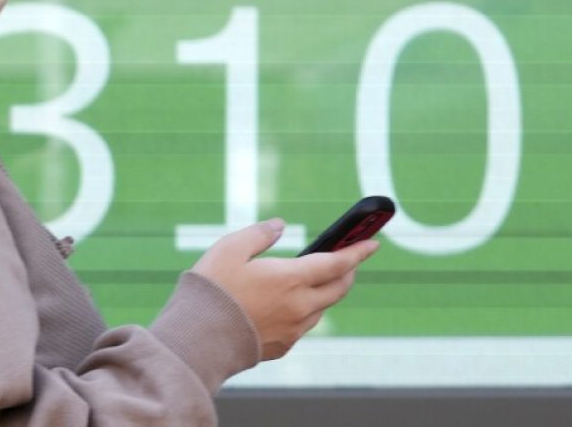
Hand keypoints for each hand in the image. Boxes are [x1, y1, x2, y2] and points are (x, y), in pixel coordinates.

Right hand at [192, 219, 378, 360]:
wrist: (198, 338)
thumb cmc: (213, 288)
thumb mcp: (231, 248)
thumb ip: (260, 234)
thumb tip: (280, 226)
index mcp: (290, 279)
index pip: (336, 263)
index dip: (357, 252)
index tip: (373, 243)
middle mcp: (298, 306)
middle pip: (337, 288)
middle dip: (348, 271)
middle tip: (349, 258)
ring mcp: (292, 329)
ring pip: (322, 307)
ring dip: (328, 290)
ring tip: (320, 277)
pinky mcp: (282, 346)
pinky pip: (305, 324)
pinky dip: (309, 308)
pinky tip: (293, 301)